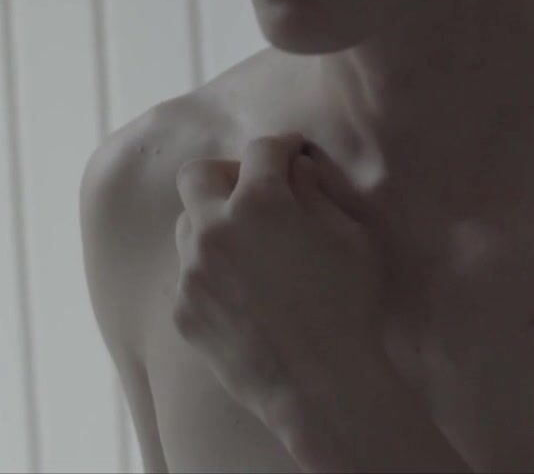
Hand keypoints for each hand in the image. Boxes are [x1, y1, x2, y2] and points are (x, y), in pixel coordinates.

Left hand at [172, 133, 388, 421]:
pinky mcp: (183, 311)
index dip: (283, 146)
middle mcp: (214, 229)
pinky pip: (190, 277)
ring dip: (215, 225)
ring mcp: (192, 272)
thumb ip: (316, 192)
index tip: (292, 153)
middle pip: (198, 175)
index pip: (261, 150)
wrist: (322, 386)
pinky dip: (213, 274)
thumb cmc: (348, 307)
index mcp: (258, 202)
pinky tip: (245, 297)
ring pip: (188, 226)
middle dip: (227, 174)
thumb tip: (294, 168)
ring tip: (251, 250)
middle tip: (257, 192)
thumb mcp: (349, 237)